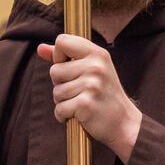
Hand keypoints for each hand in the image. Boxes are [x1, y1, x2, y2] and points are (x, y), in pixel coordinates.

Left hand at [36, 34, 141, 161]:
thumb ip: (65, 56)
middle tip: (79, 90)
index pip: (62, 41)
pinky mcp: (85, 104)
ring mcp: (91, 85)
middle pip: (54, 70)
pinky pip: (59, 109)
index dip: (59, 56)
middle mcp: (95, 66)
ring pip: (56, 92)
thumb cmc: (104, 93)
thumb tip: (40, 48)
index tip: (69, 67)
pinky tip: (77, 115)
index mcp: (97, 53)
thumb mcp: (91, 68)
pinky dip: (63, 115)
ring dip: (64, 101)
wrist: (124, 122)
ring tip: (81, 102)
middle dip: (61, 84)